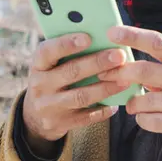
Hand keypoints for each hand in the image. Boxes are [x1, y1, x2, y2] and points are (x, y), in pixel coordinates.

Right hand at [23, 33, 127, 148]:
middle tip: (119, 56)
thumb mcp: (52, 64)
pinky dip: (103, 110)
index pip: (48, 51)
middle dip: (97, 63)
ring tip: (125, 79)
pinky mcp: (60, 123)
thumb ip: (70, 52)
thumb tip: (103, 38)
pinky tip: (116, 104)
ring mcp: (49, 106)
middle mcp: (40, 85)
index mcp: (38, 64)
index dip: (67, 44)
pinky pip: (85, 117)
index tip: (89, 37)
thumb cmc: (53, 77)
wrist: (36, 116)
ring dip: (105, 88)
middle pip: (71, 72)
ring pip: (81, 96)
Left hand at [99, 26, 161, 147]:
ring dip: (131, 101)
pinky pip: (151, 122)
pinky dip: (141, 119)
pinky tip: (145, 116)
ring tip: (132, 102)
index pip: (158, 43)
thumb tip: (130, 61)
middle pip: (145, 71)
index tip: (112, 33)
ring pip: (144, 100)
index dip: (133, 36)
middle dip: (120, 72)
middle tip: (105, 73)